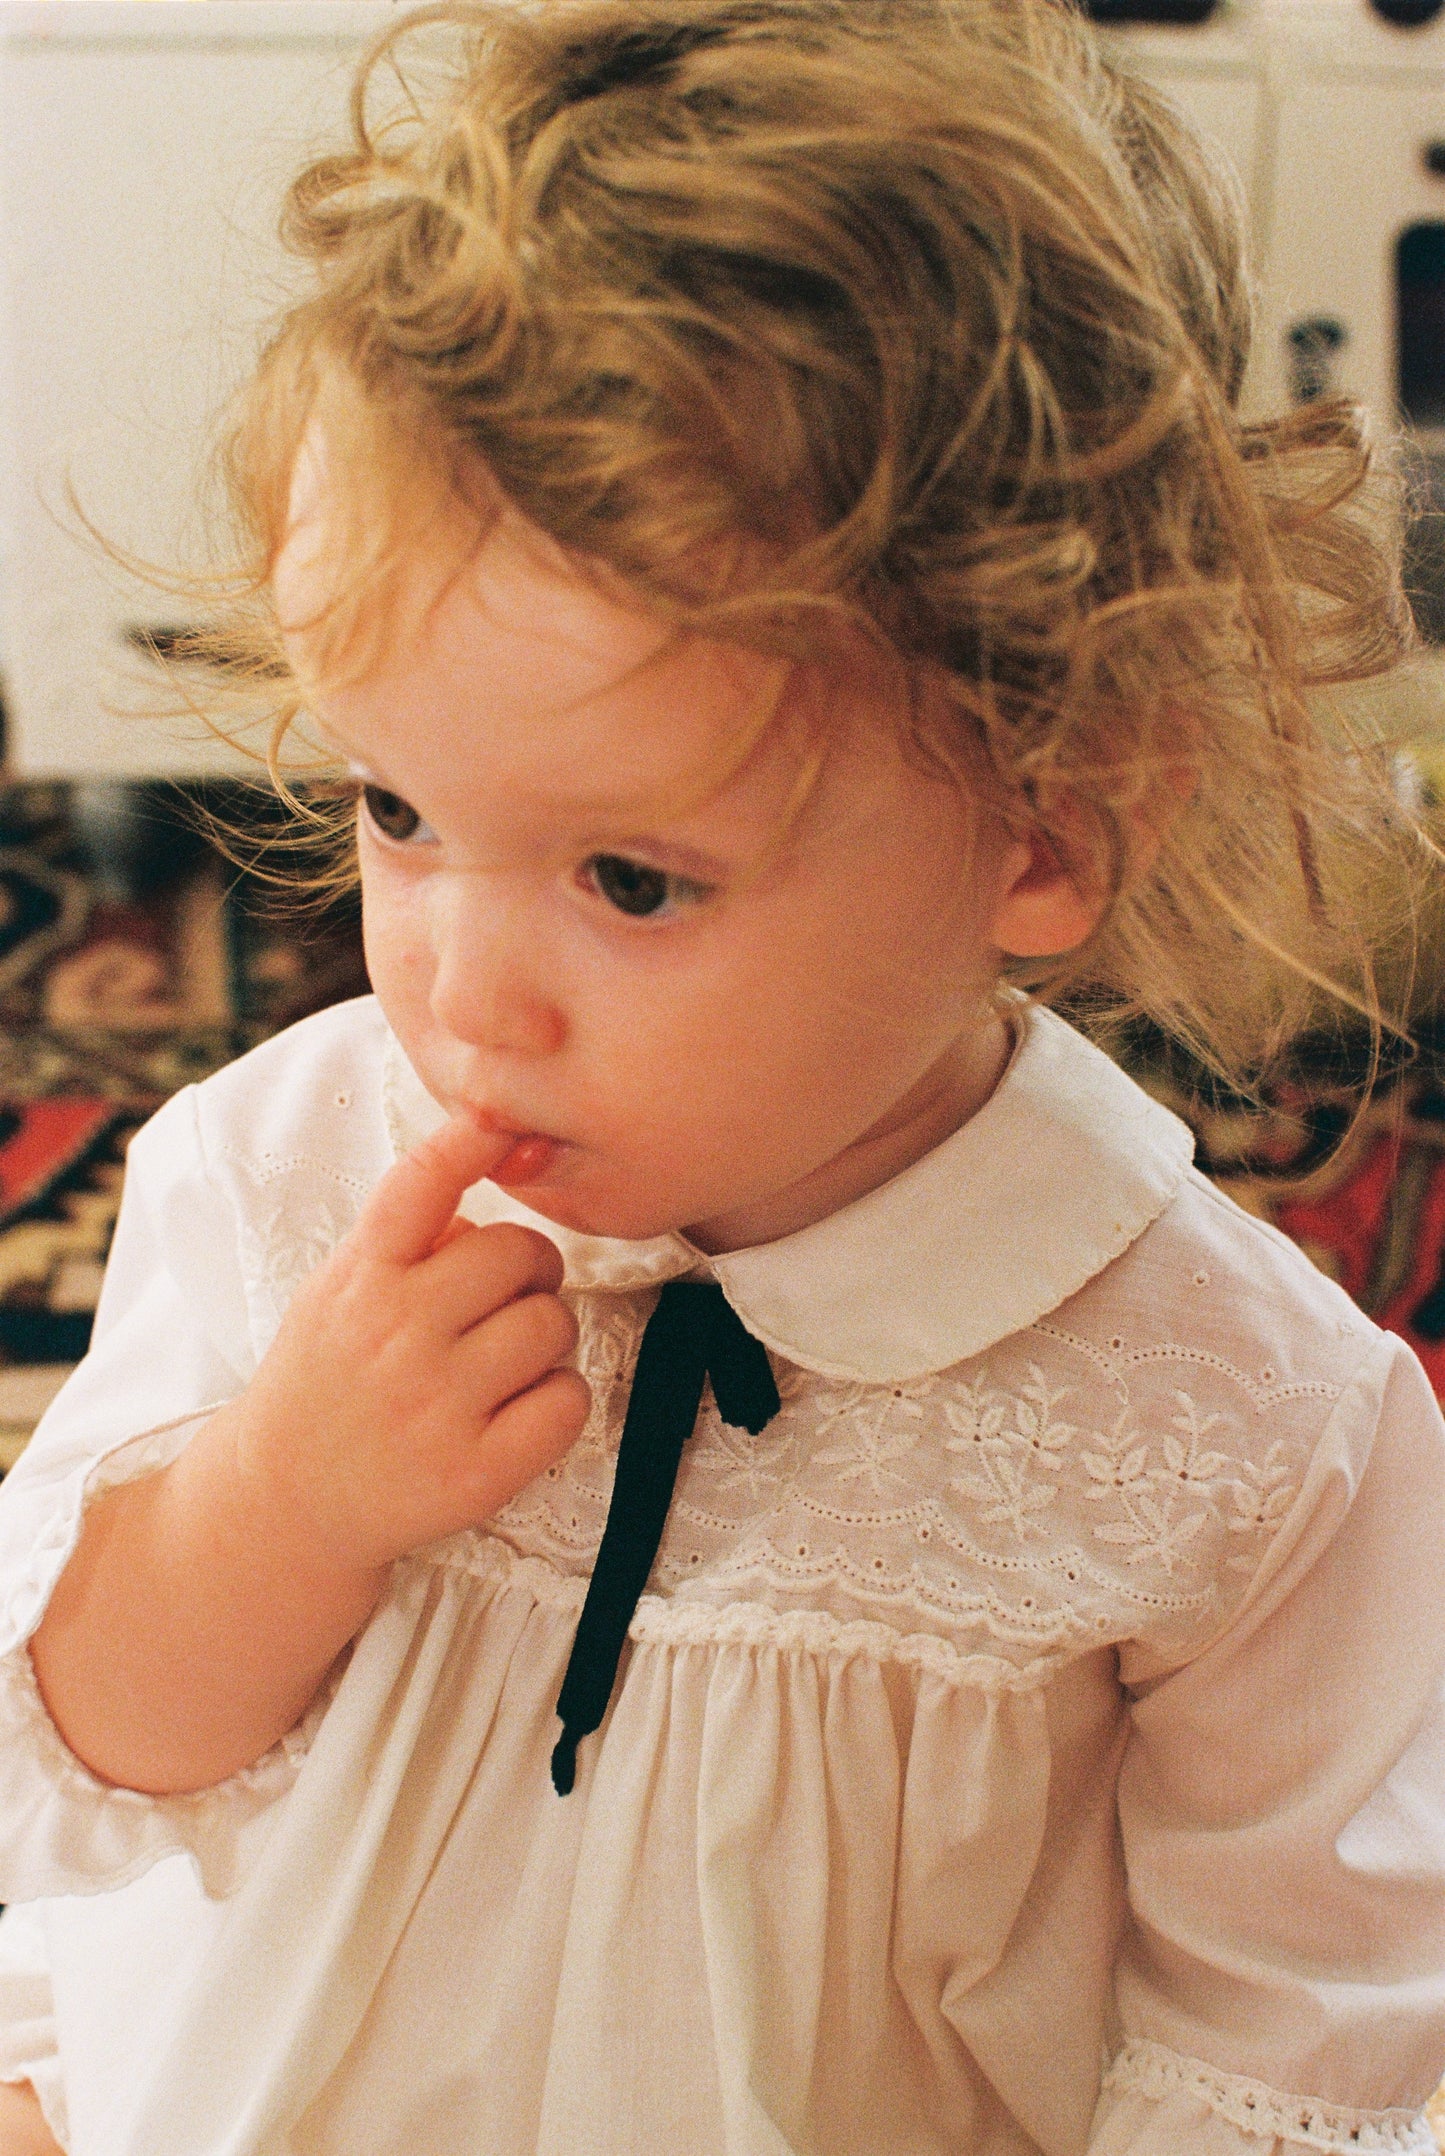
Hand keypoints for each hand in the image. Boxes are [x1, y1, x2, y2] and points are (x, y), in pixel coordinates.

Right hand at [231, 1114, 590, 1577]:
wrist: (285, 1504)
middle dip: (530, 1269)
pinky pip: (568, 1401)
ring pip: (553, 1324)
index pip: (417, 1188)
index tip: (497, 1121)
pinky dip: (558, 1399)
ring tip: (505, 1360)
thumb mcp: (338, 1292)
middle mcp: (395, 1335)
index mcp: (361, 1279)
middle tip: (506, 1299)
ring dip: (546, 1337)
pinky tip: (519, 1408)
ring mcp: (436, 1407)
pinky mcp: (475, 1473)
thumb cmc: (328, 1382)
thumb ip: (406, 1237)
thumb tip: (485, 1170)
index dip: (465, 1143)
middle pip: (519, 1254)